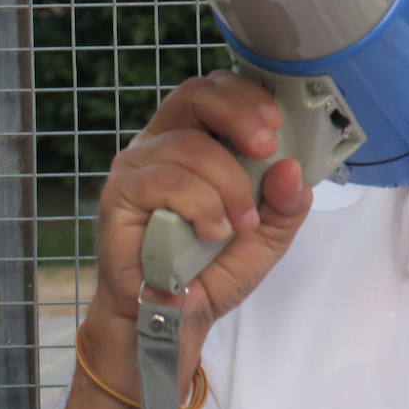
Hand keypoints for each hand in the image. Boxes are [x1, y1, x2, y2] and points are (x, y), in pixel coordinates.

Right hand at [68, 70, 312, 408]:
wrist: (175, 318)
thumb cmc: (215, 267)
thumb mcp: (269, 234)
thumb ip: (287, 202)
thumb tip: (290, 167)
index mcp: (196, 137)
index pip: (215, 90)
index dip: (247, 96)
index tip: (277, 124)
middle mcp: (161, 142)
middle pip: (194, 95)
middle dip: (238, 114)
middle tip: (265, 147)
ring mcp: (137, 166)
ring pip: (189, 145)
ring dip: (228, 183)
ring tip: (241, 223)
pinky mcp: (119, 195)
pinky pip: (165, 180)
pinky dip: (200, 204)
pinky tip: (212, 231)